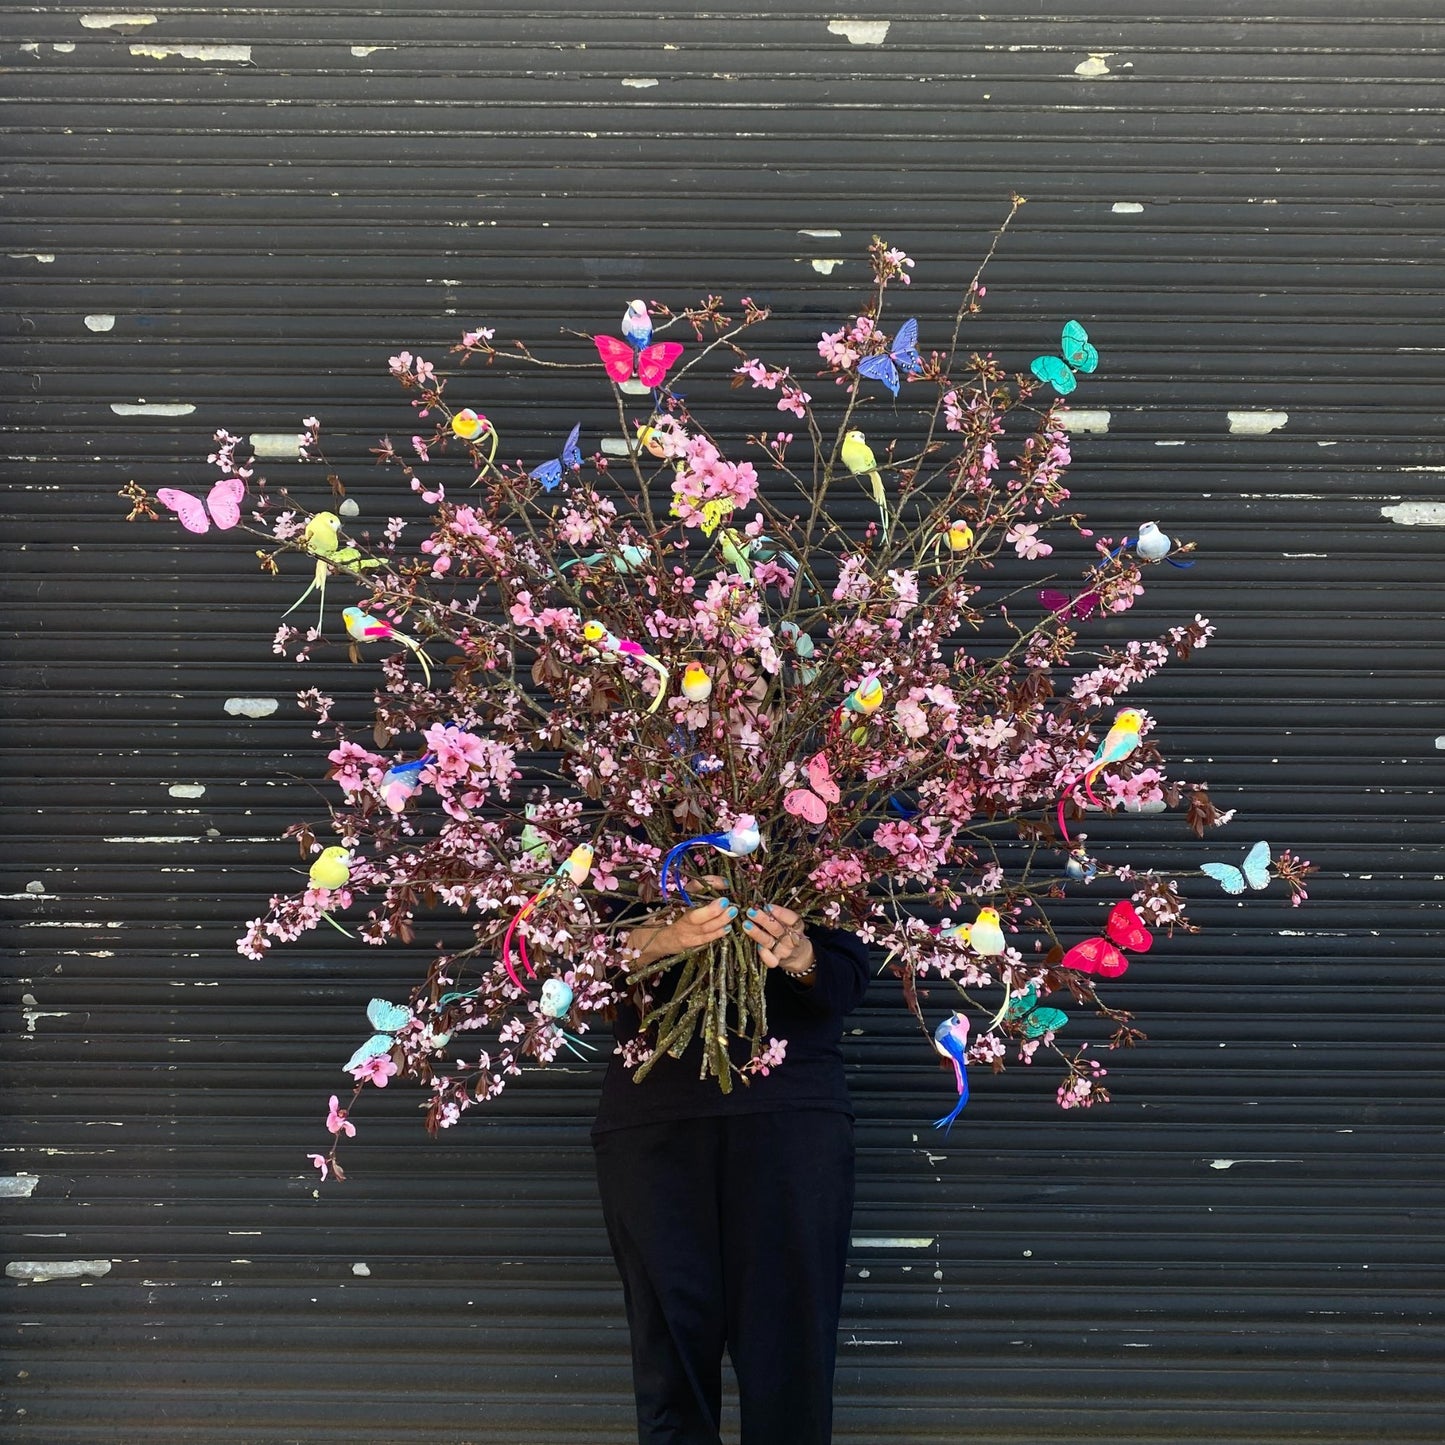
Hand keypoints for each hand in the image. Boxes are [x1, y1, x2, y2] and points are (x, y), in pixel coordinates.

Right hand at [622, 894, 738, 968]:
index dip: (708, 884)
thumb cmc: (670, 914)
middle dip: (710, 910)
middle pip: (693, 915)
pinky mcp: (688, 944)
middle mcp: (677, 916)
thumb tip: (724, 883)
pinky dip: (716, 934)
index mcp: (676, 900)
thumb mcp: (681, 897)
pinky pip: (703, 940)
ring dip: (718, 921)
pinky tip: (726, 928)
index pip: (692, 889)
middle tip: (725, 902)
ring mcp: (682, 932)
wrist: (653, 938)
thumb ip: (700, 888)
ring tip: (732, 912)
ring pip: (701, 929)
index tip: (725, 883)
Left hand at [742, 903, 815, 980]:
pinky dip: (763, 954)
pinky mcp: (778, 960)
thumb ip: (778, 915)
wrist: (797, 954)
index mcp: (797, 927)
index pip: (792, 919)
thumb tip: (759, 904)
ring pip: (769, 941)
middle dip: (763, 919)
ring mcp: (784, 951)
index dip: (780, 913)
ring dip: (756, 933)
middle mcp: (791, 939)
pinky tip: (757, 946)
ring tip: (746, 925)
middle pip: (777, 929)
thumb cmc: (788, 932)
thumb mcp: (789, 922)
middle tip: (751, 911)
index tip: (768, 906)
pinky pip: (770, 960)